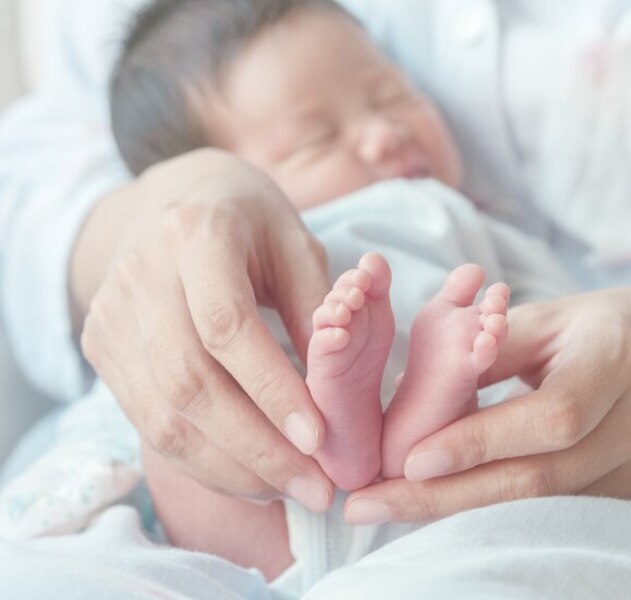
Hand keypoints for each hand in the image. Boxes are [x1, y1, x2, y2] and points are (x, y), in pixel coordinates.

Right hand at [78, 149, 333, 509]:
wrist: (168, 201)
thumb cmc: (250, 221)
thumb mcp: (296, 243)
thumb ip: (316, 308)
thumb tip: (335, 398)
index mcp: (195, 234)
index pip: (226, 326)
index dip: (271, 389)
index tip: (319, 438)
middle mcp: (139, 276)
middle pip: (188, 383)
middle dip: (257, 448)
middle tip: (317, 488)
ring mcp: (111, 317)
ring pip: (162, 417)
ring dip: (231, 469)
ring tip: (291, 491)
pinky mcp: (101, 351)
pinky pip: (149, 424)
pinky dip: (203, 462)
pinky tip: (251, 478)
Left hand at [343, 288, 630, 523]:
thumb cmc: (615, 328)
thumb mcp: (558, 316)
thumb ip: (493, 346)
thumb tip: (417, 390)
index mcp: (621, 361)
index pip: (553, 416)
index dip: (481, 442)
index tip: (408, 460)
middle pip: (543, 480)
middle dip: (448, 498)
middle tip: (369, 504)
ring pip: (545, 511)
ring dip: (462, 514)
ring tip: (390, 510)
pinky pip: (559, 518)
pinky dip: (498, 517)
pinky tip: (445, 512)